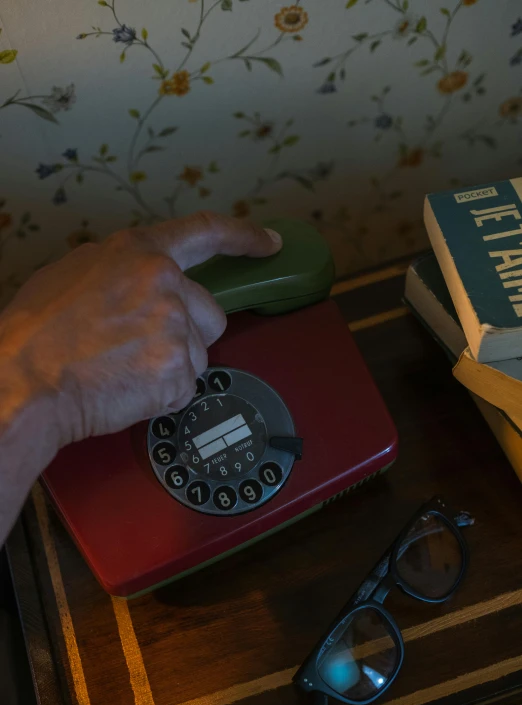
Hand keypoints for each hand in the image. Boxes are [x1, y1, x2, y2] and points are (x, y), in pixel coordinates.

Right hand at [0, 212, 281, 448]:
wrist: (26, 381)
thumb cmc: (38, 330)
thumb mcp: (77, 273)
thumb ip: (124, 270)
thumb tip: (142, 282)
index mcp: (139, 252)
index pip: (206, 232)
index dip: (243, 236)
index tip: (269, 243)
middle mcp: (166, 285)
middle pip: (211, 314)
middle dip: (188, 332)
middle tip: (142, 346)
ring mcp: (175, 330)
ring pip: (199, 354)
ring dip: (173, 365)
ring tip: (125, 369)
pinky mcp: (178, 374)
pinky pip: (185, 386)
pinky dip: (162, 394)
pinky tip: (127, 388)